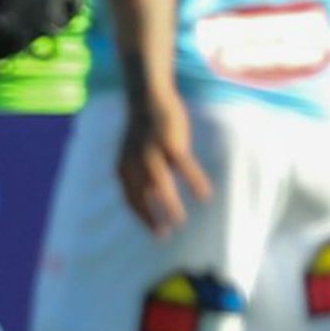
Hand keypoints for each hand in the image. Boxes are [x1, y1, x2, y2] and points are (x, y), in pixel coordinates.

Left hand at [118, 94, 212, 237]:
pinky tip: (206, 195)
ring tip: (180, 221)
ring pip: (160, 185)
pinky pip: (185, 166)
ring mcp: (152, 152)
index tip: (157, 231)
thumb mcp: (138, 152)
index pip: (131, 199)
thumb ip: (145, 173)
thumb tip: (159, 195)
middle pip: (142, 196)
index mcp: (124, 166)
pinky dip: (195, 181)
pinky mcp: (171, 142)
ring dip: (169, 205)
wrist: (147, 95)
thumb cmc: (145, 127)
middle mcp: (134, 162)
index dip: (143, 217)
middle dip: (152, 217)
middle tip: (164, 235)